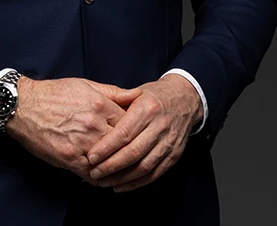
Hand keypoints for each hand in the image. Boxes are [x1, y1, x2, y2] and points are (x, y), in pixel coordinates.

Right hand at [6, 76, 141, 182]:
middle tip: (135, 156)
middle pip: (123, 145)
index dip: (136, 131)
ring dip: (117, 168)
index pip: (130, 124)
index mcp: (100, 105)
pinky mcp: (68, 158)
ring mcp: (81, 143)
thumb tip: (137, 95)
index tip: (139, 136)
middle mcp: (93, 125)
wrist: (23, 106)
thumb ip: (114, 92)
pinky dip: (100, 178)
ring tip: (123, 170)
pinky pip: (92, 175)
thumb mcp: (85, 85)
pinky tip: (104, 177)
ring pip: (110, 162)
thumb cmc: (54, 93)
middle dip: (130, 151)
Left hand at [85, 74, 202, 191]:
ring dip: (122, 178)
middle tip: (94, 173)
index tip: (91, 157)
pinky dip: (136, 183)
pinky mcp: (174, 155)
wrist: (185, 100)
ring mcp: (169, 142)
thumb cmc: (154, 96)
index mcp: (147, 108)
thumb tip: (94, 121)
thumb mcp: (136, 92)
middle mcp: (160, 126)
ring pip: (144, 166)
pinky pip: (154, 174)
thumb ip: (116, 104)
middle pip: (133, 152)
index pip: (124, 133)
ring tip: (104, 182)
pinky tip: (120, 185)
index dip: (106, 147)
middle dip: (111, 166)